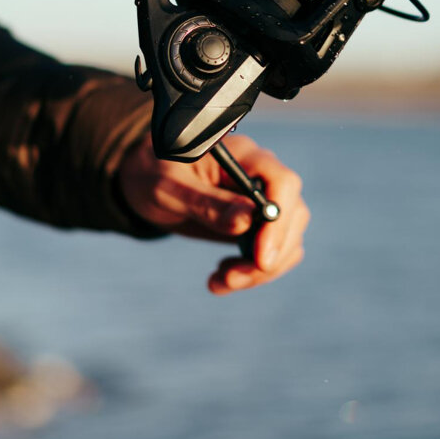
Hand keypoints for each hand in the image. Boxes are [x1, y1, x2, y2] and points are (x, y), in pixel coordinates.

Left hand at [117, 134, 308, 293]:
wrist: (145, 182)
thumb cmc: (153, 174)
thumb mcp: (168, 188)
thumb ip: (206, 203)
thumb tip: (246, 221)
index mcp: (244, 156)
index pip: (283, 183)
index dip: (278, 221)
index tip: (260, 258)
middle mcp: (262, 176)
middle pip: (293, 216)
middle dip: (269, 254)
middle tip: (231, 279)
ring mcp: (263, 202)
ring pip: (288, 240)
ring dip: (261, 271)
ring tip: (219, 282)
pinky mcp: (257, 225)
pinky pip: (273, 253)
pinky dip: (254, 273)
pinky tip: (221, 277)